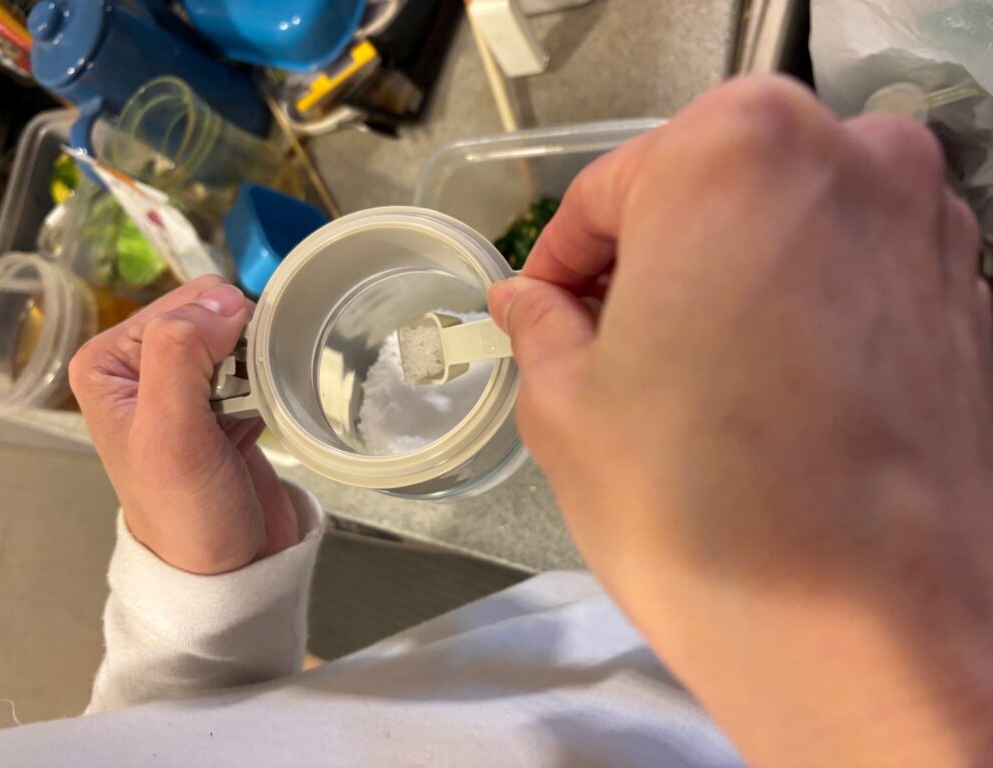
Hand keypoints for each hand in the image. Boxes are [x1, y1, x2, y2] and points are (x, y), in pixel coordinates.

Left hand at [70, 276, 298, 574]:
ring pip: (239, 334)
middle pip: (212, 313)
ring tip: (255, 402)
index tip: (229, 382)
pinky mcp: (223, 404)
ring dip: (259, 362)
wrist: (226, 568)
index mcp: (110, 362)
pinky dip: (270, 378)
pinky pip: (256, 364)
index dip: (218, 330)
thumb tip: (224, 300)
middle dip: (240, 345)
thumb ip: (182, 353)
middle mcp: (143, 367)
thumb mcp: (171, 431)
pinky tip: (266, 407)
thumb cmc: (187, 512)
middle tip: (242, 395)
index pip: (181, 305)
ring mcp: (185, 386)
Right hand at [490, 76, 992, 766]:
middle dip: (645, 260)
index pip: (610, 186)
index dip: (561, 258)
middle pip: (704, 191)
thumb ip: (541, 326)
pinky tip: (768, 394)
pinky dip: (798, 311)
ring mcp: (927, 229)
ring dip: (724, 280)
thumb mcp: (568, 406)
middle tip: (606, 343)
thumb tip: (528, 302)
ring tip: (689, 375)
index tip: (544, 310)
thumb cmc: (699, 509)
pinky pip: (851, 277)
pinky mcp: (968, 302)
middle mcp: (852, 162)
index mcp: (735, 153)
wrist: (865, 641)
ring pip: (782, 228)